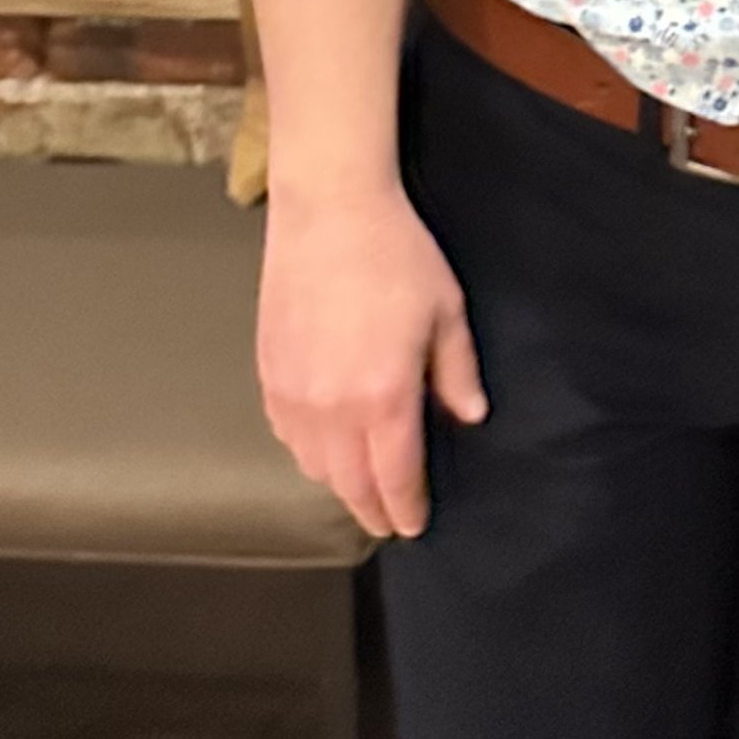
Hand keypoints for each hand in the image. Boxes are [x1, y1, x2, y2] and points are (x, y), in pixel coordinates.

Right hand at [257, 185, 486, 537]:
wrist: (329, 213)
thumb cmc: (397, 257)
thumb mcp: (446, 312)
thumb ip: (457, 373)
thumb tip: (470, 417)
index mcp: (383, 397)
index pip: (395, 475)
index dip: (407, 506)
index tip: (415, 525)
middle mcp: (332, 408)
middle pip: (350, 483)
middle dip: (372, 508)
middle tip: (389, 520)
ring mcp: (294, 394)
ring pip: (313, 464)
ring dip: (339, 483)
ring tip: (362, 486)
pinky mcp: (268, 374)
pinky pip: (286, 434)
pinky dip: (308, 452)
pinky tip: (325, 446)